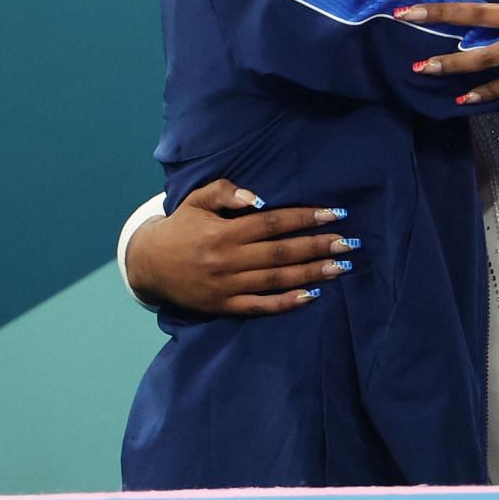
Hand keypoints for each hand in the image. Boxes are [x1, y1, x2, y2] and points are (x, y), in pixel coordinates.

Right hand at [124, 179, 357, 316]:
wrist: (149, 264)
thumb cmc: (180, 226)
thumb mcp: (197, 200)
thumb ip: (227, 193)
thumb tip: (258, 199)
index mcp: (224, 232)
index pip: (273, 223)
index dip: (306, 218)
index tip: (335, 214)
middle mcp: (228, 260)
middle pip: (282, 253)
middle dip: (319, 247)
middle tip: (349, 243)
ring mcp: (227, 286)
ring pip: (277, 280)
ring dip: (312, 273)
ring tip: (341, 268)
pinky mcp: (225, 306)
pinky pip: (260, 306)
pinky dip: (286, 302)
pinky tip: (311, 295)